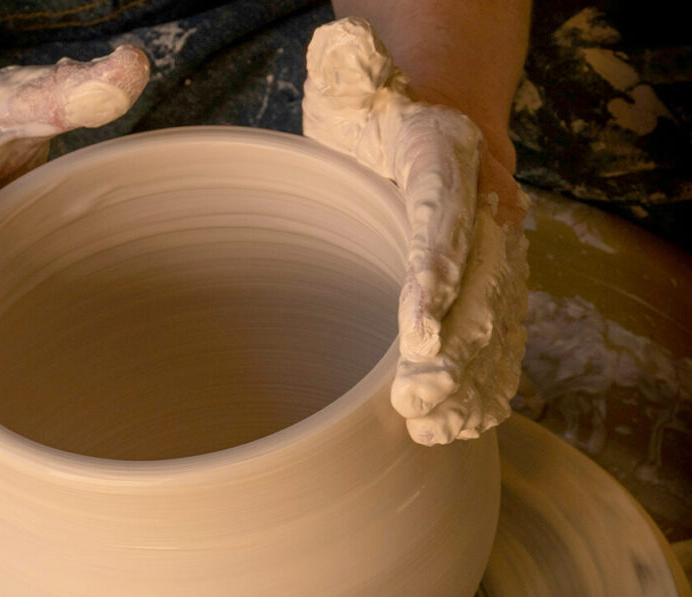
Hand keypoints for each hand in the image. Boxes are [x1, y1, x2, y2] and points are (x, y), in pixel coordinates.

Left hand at [302, 18, 528, 444]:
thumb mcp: (358, 80)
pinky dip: (485, 379)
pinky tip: (465, 421)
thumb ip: (354, 78)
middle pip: (478, 283)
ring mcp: (493, 246)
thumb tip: (341, 59)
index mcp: (449, 153)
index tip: (419, 329)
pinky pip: (498, 332)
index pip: (444, 218)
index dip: (436, 275)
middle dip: (451, 349)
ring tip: (435, 426)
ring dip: (468, 377)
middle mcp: (484, 204)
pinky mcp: (490, 278)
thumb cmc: (381, 105)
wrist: (438, 109)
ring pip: (493, 318)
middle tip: (415, 399)